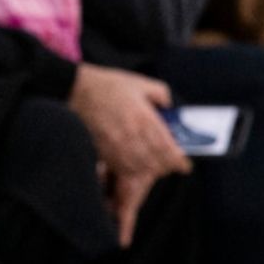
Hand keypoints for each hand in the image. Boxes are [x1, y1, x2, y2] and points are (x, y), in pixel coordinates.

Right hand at [68, 65, 190, 246]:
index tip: (184, 166)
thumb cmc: (110, 85)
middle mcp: (133, 136)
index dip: (178, 161)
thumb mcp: (141, 83)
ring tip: (154, 173)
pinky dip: (131, 178)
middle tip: (171, 167)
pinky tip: (133, 179)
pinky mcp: (105, 152)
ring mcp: (118, 147)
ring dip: (148, 176)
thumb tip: (170, 107)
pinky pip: (121, 172)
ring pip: (139, 171)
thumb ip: (161, 95)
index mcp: (145, 118)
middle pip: (155, 163)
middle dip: (165, 168)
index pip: (167, 148)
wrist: (78, 90)